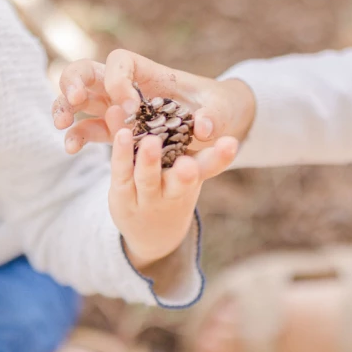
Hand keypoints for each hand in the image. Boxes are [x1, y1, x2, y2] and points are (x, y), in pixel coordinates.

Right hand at [53, 49, 256, 155]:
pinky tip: (71, 149)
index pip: (119, 62)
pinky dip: (75, 136)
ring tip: (61, 125)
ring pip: (78, 99)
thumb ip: (214, 115)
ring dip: (64, 108)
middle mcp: (124, 84)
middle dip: (74, 82)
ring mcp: (113, 106)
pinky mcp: (111, 130)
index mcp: (148, 71)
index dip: (118, 80)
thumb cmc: (217, 109)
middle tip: (74, 100)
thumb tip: (203, 127)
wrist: (216, 127)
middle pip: (87, 71)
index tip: (131, 107)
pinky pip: (86, 129)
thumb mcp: (221, 110)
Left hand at [109, 126, 238, 271]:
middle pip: (181, 184)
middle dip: (185, 175)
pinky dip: (121, 154)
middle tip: (188, 165)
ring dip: (149, 162)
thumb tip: (190, 117)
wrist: (153, 234)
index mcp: (193, 180)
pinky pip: (121, 173)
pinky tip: (122, 135)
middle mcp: (172, 191)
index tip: (231, 144)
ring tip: (150, 142)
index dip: (221, 157)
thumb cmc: (171, 190)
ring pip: (148, 180)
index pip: (210, 167)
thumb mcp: (188, 171)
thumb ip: (187, 140)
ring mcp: (146, 197)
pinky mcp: (122, 195)